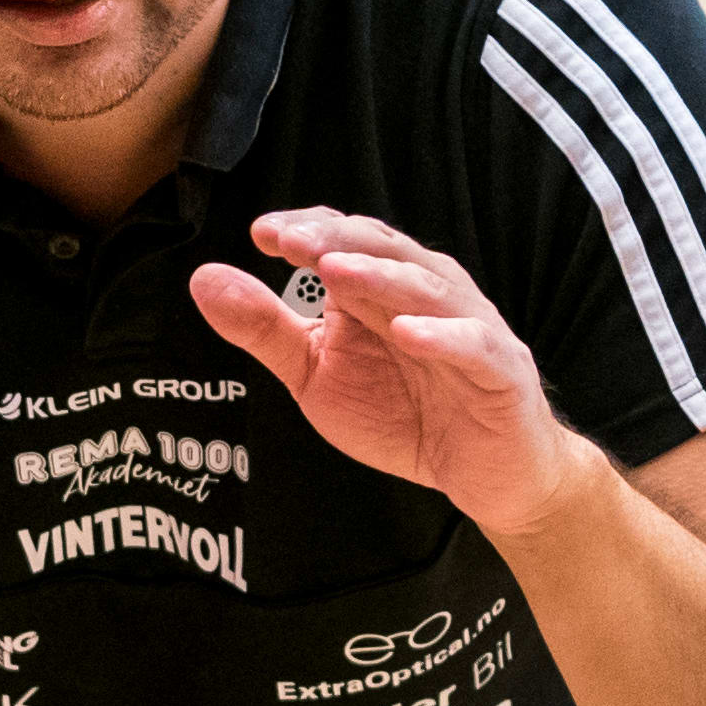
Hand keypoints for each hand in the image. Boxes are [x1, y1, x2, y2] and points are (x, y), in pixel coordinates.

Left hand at [192, 207, 594, 538]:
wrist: (488, 475)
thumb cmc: (405, 416)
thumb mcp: (317, 376)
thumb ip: (265, 330)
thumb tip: (205, 279)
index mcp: (381, 288)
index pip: (345, 239)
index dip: (307, 230)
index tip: (263, 235)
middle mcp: (427, 294)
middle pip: (384, 251)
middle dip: (335, 244)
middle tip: (289, 241)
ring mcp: (468, 329)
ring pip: (426, 289)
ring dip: (380, 277)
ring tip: (334, 272)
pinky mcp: (500, 371)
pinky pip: (473, 346)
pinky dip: (442, 336)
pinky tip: (408, 332)